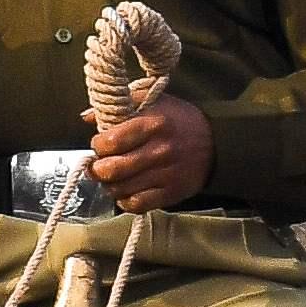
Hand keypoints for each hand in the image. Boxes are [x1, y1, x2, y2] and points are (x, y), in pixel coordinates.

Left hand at [85, 99, 215, 212]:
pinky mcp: (172, 192)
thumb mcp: (154, 101)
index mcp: (152, 124)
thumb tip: (87, 117)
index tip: (101, 144)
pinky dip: (125, 201)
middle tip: (100, 165)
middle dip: (98, 169)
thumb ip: (121, 105)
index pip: (109, 142)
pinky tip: (127, 191)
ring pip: (121, 189)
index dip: (98, 145)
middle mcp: (159, 151)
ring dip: (110, 185)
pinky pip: (138, 205)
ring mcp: (166, 174)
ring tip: (113, 178)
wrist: (217, 143)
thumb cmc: (180, 120)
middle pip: (111, 170)